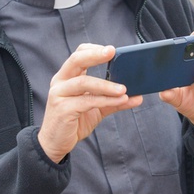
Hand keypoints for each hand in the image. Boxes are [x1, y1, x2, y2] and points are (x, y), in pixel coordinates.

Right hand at [38, 44, 142, 162]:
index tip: (112, 50)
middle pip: (76, 60)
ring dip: (106, 85)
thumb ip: (114, 100)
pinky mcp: (62, 109)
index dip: (93, 50)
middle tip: (113, 52)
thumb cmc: (74, 122)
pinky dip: (105, 100)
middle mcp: (60, 82)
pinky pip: (87, 101)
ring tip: (124, 88)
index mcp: (66, 77)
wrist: (55, 144)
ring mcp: (59, 94)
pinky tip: (119, 100)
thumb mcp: (96, 108)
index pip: (78, 54)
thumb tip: (137, 96)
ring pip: (84, 82)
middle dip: (95, 55)